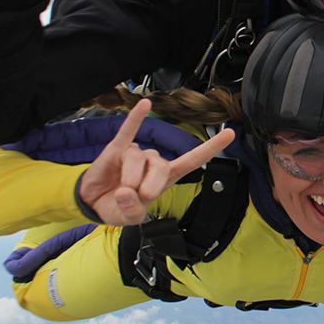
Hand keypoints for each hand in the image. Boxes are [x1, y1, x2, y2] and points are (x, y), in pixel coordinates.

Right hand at [78, 98, 235, 225]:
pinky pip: (128, 131)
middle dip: (148, 185)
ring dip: (130, 177)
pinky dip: (136, 118)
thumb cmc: (118, 207)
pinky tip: (144, 105)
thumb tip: (125, 192)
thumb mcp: (129, 218)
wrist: (92, 203)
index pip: (192, 160)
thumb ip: (133, 210)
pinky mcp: (117, 148)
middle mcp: (154, 162)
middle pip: (162, 166)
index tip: (230, 133)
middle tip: (136, 197)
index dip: (211, 148)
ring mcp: (136, 153)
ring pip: (140, 158)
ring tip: (121, 189)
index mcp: (165, 177)